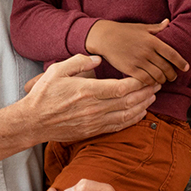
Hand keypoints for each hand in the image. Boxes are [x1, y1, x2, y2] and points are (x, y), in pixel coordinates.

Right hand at [18, 55, 156, 143]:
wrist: (33, 122)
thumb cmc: (43, 95)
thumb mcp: (57, 70)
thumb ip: (79, 61)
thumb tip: (98, 59)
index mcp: (87, 91)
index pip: (121, 88)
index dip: (138, 83)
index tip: (148, 77)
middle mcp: (94, 108)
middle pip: (128, 101)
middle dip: (146, 93)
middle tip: (157, 85)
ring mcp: (94, 122)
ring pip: (126, 115)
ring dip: (142, 106)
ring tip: (152, 98)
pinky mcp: (92, 131)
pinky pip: (118, 126)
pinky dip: (132, 120)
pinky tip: (140, 114)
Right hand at [85, 19, 187, 85]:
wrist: (105, 37)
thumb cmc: (124, 31)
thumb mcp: (142, 27)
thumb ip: (157, 28)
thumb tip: (168, 22)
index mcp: (152, 40)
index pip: (172, 54)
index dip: (181, 62)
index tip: (186, 67)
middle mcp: (147, 51)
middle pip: (166, 67)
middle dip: (172, 74)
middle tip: (174, 76)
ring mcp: (138, 61)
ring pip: (157, 76)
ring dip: (163, 80)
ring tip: (163, 80)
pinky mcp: (130, 69)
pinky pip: (145, 79)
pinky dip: (151, 83)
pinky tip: (152, 82)